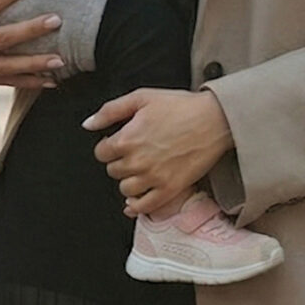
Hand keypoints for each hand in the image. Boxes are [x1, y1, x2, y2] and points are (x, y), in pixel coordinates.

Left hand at [83, 88, 234, 215]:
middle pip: (113, 171)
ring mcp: (154, 178)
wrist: (216, 120)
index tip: (119, 142)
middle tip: (135, 152)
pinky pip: (144, 207)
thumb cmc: (181, 106)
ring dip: (129, 180)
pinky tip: (134, 200)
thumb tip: (88, 124)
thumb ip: (110, 110)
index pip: (101, 153)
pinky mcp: (170, 189)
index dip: (109, 146)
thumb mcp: (142, 97)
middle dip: (120, 161)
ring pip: (125, 189)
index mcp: (127, 139)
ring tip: (141, 169)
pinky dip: (135, 206)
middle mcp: (137, 161)